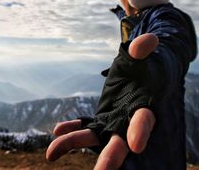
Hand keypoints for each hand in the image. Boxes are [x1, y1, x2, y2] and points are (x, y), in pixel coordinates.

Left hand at [46, 34, 158, 168]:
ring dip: (75, 143)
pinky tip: (57, 130)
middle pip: (120, 142)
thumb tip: (147, 40)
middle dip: (110, 158)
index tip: (136, 146)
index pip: (144, 120)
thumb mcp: (141, 57)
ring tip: (51, 152)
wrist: (142, 73)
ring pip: (95, 137)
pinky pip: (85, 128)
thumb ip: (142, 50)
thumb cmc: (144, 65)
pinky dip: (71, 131)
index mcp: (144, 106)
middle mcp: (128, 120)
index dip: (140, 131)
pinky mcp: (101, 120)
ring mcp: (113, 122)